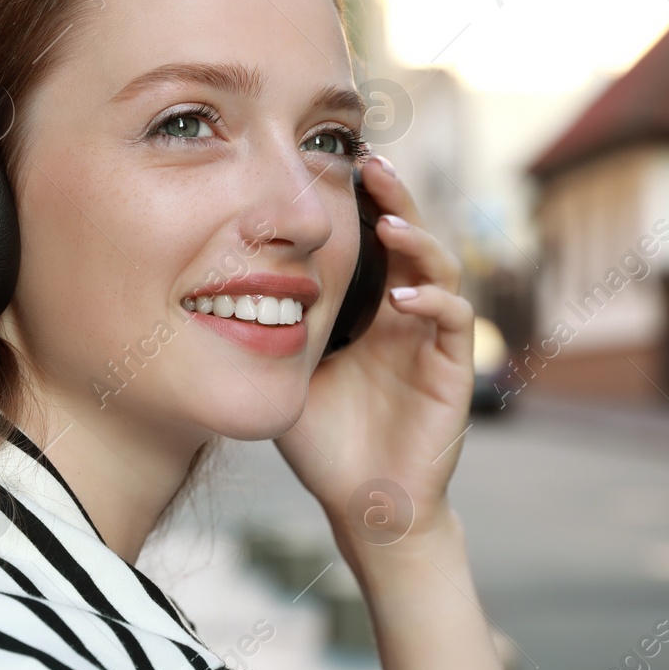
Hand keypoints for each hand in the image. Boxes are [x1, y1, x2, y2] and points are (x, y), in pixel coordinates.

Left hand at [273, 155, 475, 557]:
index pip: (372, 242)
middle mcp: (406, 317)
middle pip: (411, 240)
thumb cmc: (324, 441)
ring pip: (441, 271)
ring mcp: (432, 341)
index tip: (335, 166)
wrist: (363, 504)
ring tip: (388, 224)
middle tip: (371, 165)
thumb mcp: (287, 372)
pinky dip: (433, 303)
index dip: (361, 204)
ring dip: (418, 242)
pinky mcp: (453, 371)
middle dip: (394, 199)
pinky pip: (453, 323)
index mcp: (369, 311)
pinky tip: (404, 296)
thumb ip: (271, 330)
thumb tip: (215, 288)